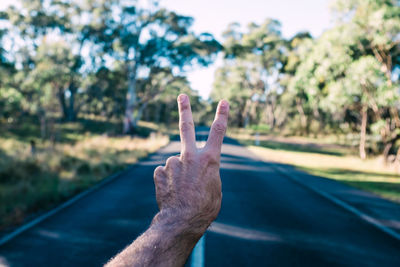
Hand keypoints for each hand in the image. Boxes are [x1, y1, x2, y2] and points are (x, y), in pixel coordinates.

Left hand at [153, 94, 228, 234]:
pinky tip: (172, 192)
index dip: (222, 115)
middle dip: (185, 109)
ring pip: (176, 164)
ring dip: (179, 174)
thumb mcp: (215, 189)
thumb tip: (195, 170)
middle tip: (182, 96)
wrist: (182, 221)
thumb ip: (206, 173)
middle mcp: (191, 156)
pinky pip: (165, 173)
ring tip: (182, 191)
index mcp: (210, 160)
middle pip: (186, 128)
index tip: (223, 101)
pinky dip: (168, 181)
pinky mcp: (160, 172)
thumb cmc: (205, 208)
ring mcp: (173, 163)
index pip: (218, 132)